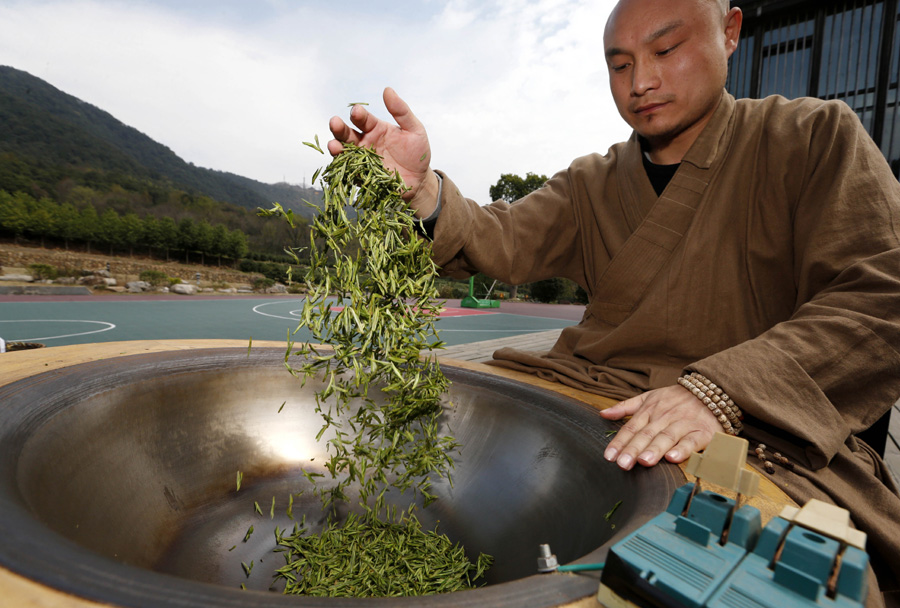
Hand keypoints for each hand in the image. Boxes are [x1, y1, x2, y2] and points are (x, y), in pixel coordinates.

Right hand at [328, 87, 438, 214]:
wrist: (420, 181)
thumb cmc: (417, 153)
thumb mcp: (414, 130)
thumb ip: (401, 111)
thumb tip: (387, 89)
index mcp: (375, 128)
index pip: (362, 119)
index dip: (358, 114)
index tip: (356, 112)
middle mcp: (364, 142)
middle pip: (347, 133)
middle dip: (339, 128)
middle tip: (335, 122)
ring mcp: (361, 160)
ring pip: (344, 152)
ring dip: (337, 147)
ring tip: (334, 145)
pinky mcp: (361, 177)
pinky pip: (350, 172)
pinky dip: (343, 169)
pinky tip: (341, 165)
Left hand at [599, 385, 720, 469]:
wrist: (710, 391)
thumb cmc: (676, 398)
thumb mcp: (649, 397)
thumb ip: (625, 407)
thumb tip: (603, 413)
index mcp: (649, 410)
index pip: (631, 428)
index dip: (620, 442)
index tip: (609, 456)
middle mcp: (664, 417)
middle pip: (646, 434)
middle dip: (633, 449)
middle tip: (622, 464)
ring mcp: (682, 424)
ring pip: (666, 437)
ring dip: (655, 449)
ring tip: (644, 461)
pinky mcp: (701, 432)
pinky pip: (691, 441)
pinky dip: (682, 449)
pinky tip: (673, 458)